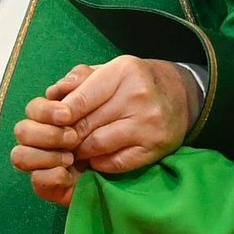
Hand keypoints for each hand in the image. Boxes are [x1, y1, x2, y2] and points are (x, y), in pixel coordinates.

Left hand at [11, 56, 199, 204]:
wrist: (181, 95)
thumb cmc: (136, 81)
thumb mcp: (110, 69)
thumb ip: (79, 79)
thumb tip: (51, 94)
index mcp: (123, 72)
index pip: (81, 99)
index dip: (60, 116)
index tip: (51, 124)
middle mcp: (137, 96)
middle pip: (87, 124)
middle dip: (67, 136)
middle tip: (57, 142)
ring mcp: (148, 124)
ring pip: (98, 145)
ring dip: (81, 151)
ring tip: (73, 150)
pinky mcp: (155, 147)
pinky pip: (117, 162)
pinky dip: (100, 163)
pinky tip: (96, 158)